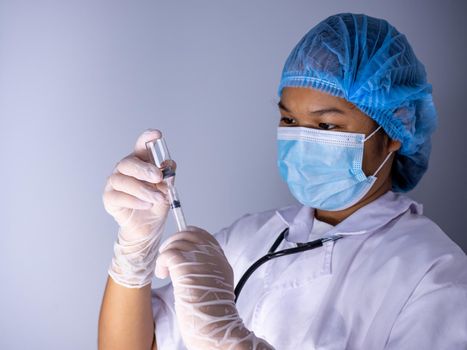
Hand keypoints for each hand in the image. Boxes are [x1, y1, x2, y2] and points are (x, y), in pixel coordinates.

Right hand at [103, 129, 170, 287]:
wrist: (148, 228)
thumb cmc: (156, 204)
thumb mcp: (167, 190)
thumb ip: (168, 177)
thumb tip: (169, 167)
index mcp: (140, 162)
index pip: (141, 147)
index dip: (146, 138)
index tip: (157, 134)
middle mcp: (125, 169)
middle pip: (129, 163)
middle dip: (144, 169)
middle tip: (158, 176)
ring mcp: (114, 183)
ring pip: (124, 181)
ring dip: (143, 189)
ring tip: (158, 198)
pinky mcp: (109, 198)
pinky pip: (119, 196)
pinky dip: (135, 200)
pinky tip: (147, 204)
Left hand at [155, 226, 274, 349]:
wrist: (215, 325)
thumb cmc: (213, 313)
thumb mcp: (219, 285)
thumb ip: (210, 269)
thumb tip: (195, 262)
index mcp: (221, 260)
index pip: (204, 236)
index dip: (189, 238)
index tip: (179, 247)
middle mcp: (212, 256)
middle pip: (190, 234)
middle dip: (175, 242)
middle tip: (168, 258)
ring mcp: (199, 259)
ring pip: (177, 241)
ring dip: (166, 254)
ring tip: (165, 271)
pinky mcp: (185, 265)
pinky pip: (167, 253)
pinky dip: (161, 263)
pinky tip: (163, 274)